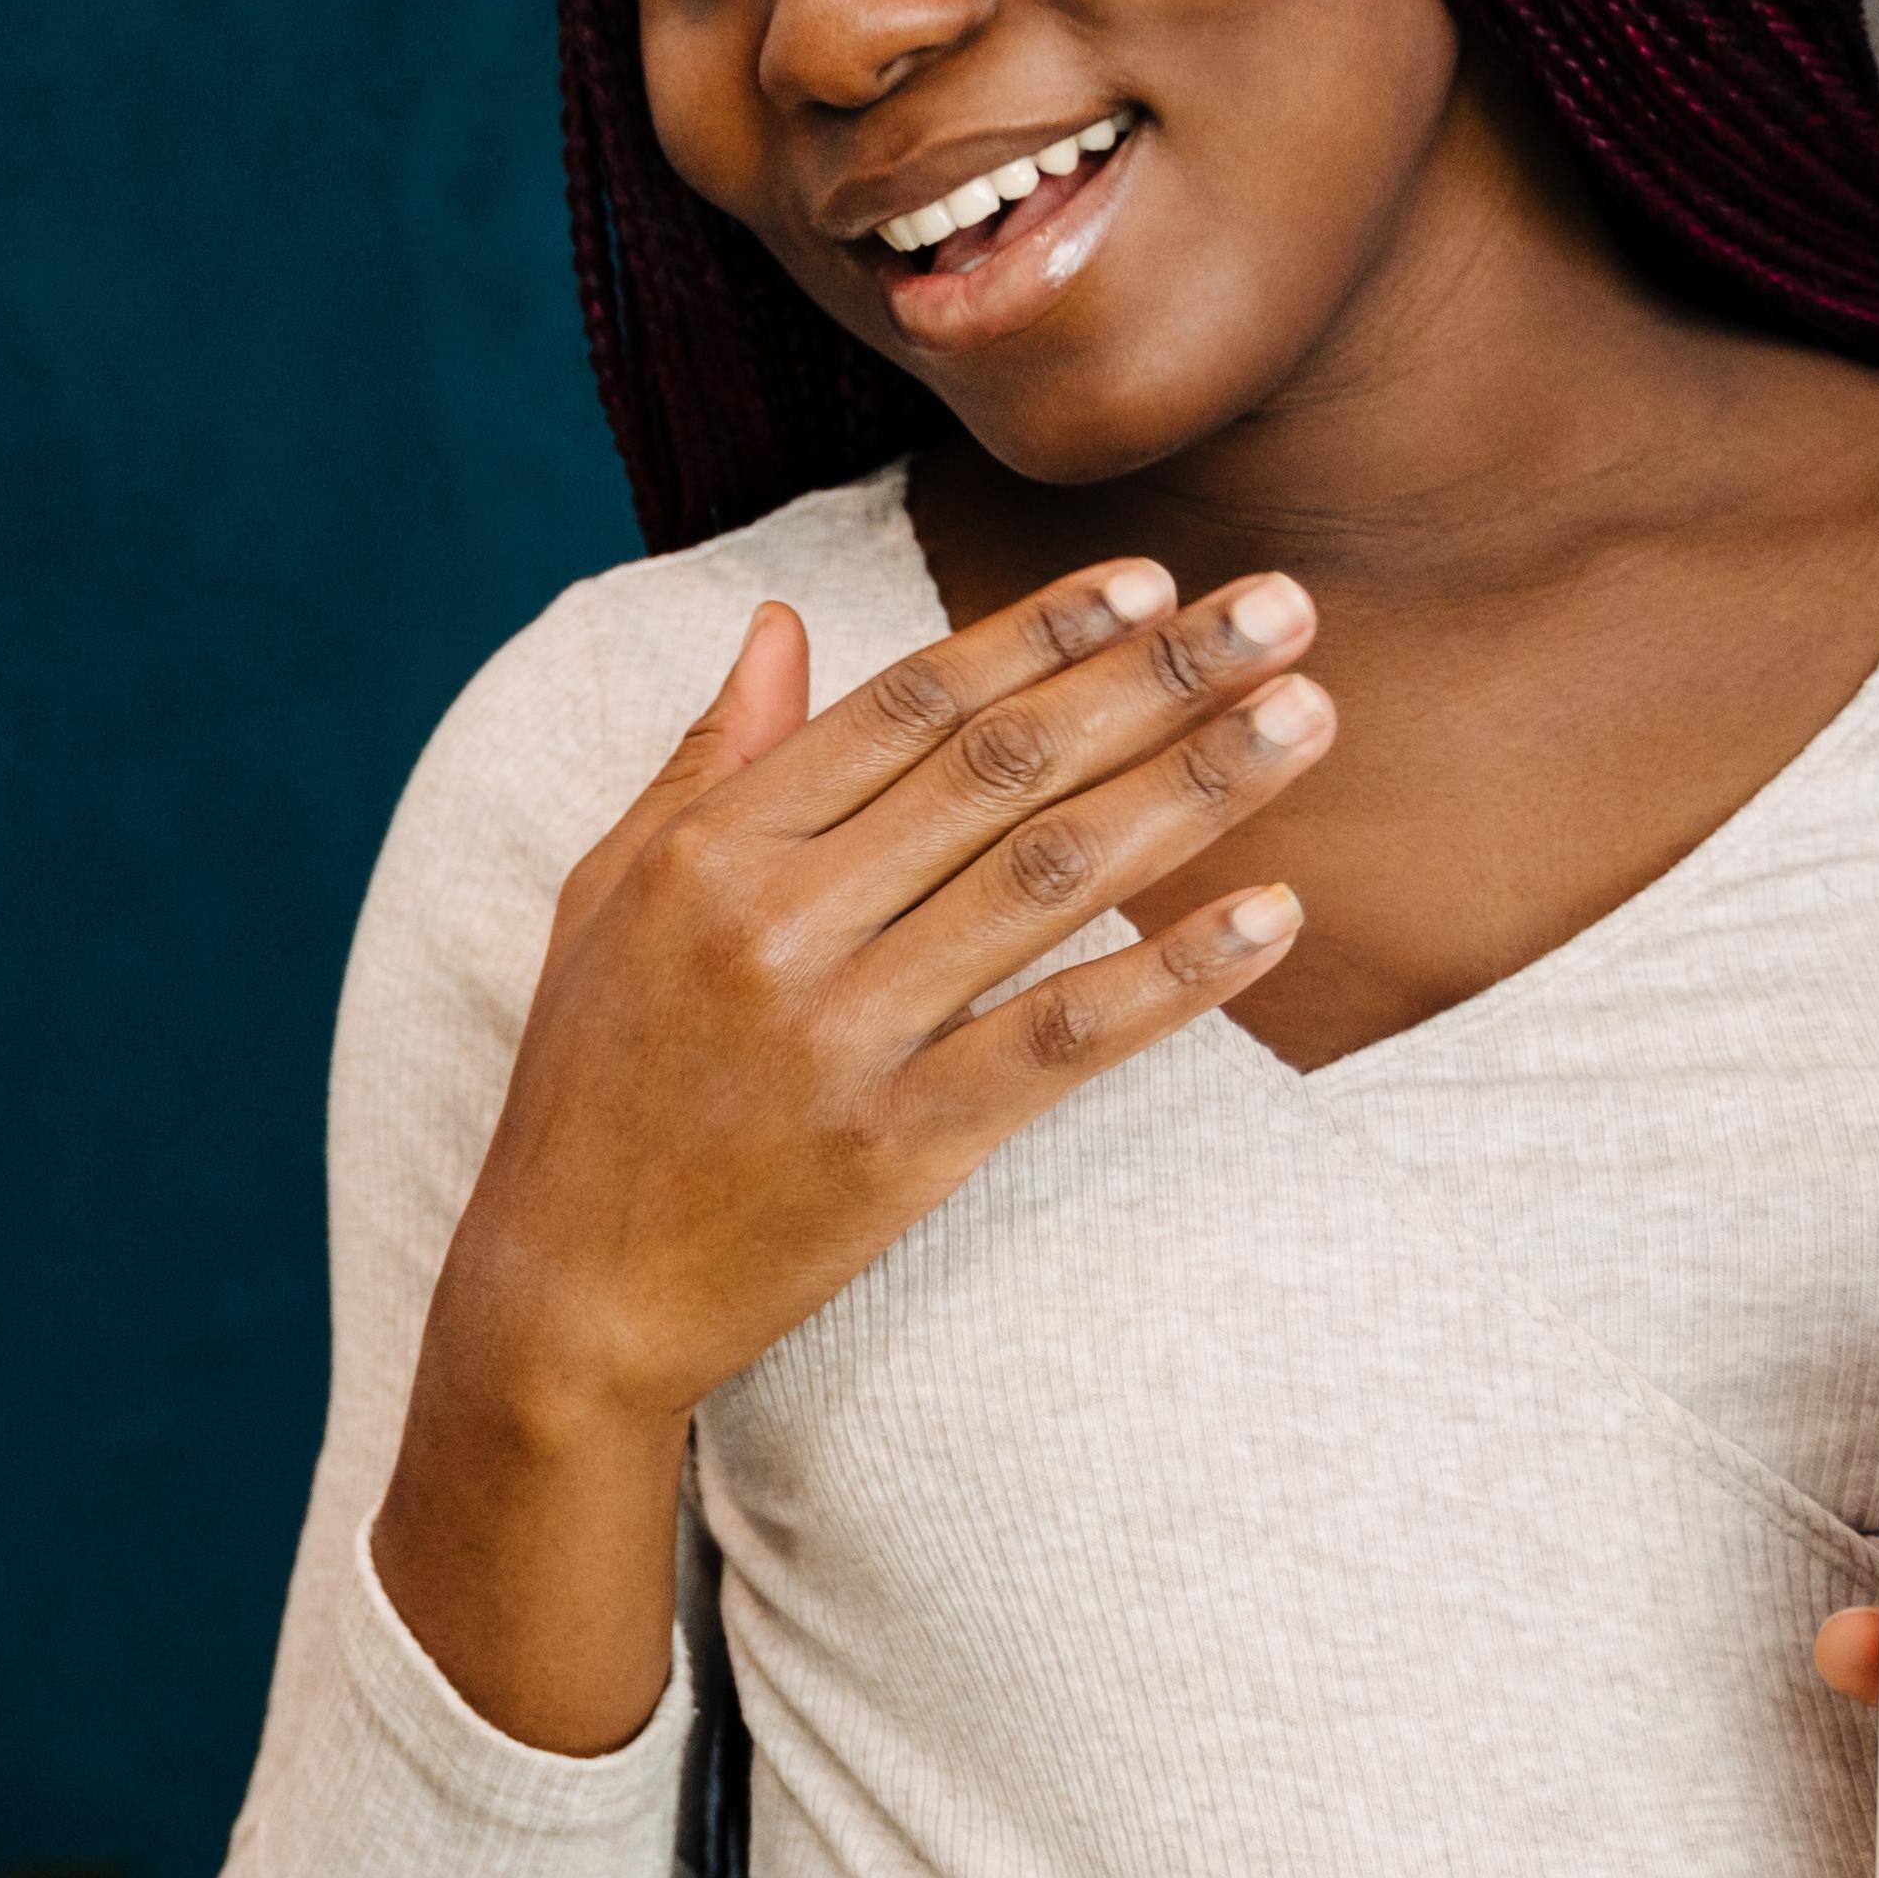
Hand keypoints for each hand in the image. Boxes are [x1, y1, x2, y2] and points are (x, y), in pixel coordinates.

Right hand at [377, 561, 1333, 1748]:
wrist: (569, 1295)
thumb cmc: (593, 1084)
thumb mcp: (608, 895)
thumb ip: (706, 756)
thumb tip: (777, 620)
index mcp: (711, 848)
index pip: (908, 706)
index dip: (1042, 634)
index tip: (1154, 582)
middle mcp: (778, 923)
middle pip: (1002, 768)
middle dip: (1158, 676)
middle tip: (1287, 611)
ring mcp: (843, 1035)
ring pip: (1049, 880)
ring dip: (1197, 788)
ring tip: (1309, 719)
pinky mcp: (899, 1145)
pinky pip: (1062, 1041)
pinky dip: (1175, 975)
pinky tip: (1274, 915)